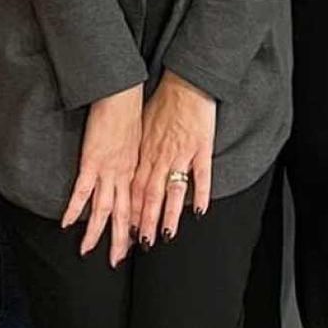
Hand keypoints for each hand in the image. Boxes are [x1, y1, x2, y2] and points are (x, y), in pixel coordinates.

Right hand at [62, 86, 143, 263]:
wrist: (123, 95)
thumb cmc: (130, 114)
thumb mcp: (140, 140)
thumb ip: (134, 159)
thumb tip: (130, 170)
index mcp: (135, 171)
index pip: (135, 206)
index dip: (134, 227)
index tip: (135, 244)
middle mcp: (123, 175)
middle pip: (122, 215)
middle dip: (119, 240)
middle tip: (115, 260)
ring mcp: (107, 170)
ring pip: (102, 209)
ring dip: (96, 232)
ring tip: (88, 250)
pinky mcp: (91, 160)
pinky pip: (82, 190)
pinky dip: (73, 208)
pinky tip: (66, 223)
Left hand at [130, 72, 216, 245]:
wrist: (185, 82)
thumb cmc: (164, 102)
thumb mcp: (144, 128)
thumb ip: (140, 152)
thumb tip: (132, 170)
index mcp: (145, 153)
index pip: (134, 190)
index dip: (130, 213)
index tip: (126, 233)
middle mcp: (160, 157)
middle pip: (150, 196)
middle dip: (145, 223)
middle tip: (141, 245)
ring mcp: (181, 153)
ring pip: (172, 191)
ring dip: (168, 216)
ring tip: (165, 237)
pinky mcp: (201, 147)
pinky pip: (201, 175)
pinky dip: (200, 194)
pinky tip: (199, 211)